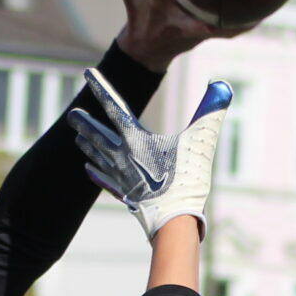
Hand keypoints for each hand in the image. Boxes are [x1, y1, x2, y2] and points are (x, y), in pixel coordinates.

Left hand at [70, 70, 230, 238]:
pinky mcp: (126, 196)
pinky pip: (106, 181)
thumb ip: (211, 112)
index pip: (114, 107)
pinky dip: (96, 173)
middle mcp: (123, 158)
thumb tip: (223, 85)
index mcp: (136, 140)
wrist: (173, 222)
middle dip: (85, 124)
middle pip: (99, 136)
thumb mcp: (201, 141)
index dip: (100, 88)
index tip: (86, 73)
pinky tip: (88, 170)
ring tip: (78, 138)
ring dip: (88, 146)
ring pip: (99, 158)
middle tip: (72, 116)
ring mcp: (122, 179)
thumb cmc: (187, 180)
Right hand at [110, 0, 243, 70]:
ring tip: (254, 11)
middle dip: (195, 6)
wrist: (147, 48)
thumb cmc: (138, 11)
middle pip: (186, 11)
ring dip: (231, 20)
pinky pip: (225, 31)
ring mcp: (190, 27)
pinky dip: (241, 25)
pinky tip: (260, 17)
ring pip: (212, 25)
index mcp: (154, 1)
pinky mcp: (203, 34)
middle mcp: (174, 16)